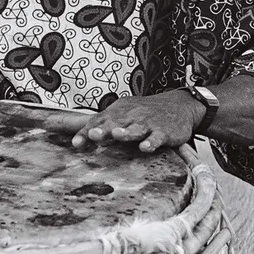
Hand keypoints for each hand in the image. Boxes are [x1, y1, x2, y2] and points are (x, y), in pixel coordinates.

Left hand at [70, 90, 202, 153]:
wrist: (179, 105)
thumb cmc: (144, 113)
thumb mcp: (121, 114)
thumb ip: (101, 126)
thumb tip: (75, 139)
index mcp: (118, 112)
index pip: (99, 121)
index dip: (86, 132)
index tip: (76, 143)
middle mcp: (131, 116)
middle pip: (115, 122)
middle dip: (104, 129)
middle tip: (93, 135)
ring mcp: (148, 123)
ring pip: (135, 128)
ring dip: (126, 132)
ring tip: (117, 135)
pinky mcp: (164, 132)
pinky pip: (157, 137)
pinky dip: (151, 142)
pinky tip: (145, 147)